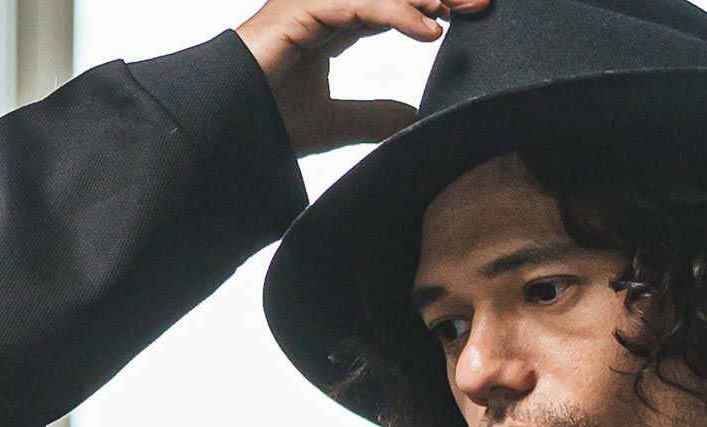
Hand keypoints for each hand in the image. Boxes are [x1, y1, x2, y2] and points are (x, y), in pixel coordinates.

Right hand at [234, 0, 491, 157]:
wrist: (224, 132)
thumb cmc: (265, 123)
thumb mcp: (335, 123)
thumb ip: (374, 117)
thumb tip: (415, 120)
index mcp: (332, 20)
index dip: (432, 2)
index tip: (474, 14)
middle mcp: (324, 2)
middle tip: (482, 3)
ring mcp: (309, 1)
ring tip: (459, 10)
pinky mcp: (299, 10)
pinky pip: (358, 4)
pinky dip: (397, 13)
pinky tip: (429, 29)